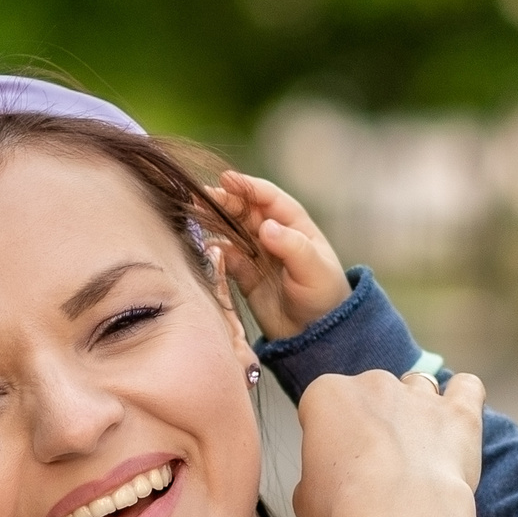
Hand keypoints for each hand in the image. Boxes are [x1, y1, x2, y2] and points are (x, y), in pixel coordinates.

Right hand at [205, 170, 350, 340]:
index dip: (247, 187)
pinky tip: (204, 249)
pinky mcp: (245, 276)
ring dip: (214, 223)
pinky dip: (215, 253)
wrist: (317, 336)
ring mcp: (258, 254)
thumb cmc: (324, 297)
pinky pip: (226, 258)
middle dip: (223, 202)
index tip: (226, 180)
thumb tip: (265, 227)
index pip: (268, 198)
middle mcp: (274, 235)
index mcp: (295, 225)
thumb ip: (291, 246)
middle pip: (244, 211)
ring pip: (231, 231)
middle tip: (199, 197)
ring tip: (193, 215)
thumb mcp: (313, 270)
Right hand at [294, 369, 512, 516]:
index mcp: (326, 395)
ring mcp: (419, 394)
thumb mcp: (304, 500)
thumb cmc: (345, 508)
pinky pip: (466, 387)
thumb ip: (314, 478)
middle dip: (372, 421)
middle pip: (370, 393)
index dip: (329, 436)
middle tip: (375, 465)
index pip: (322, 406)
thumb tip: (326, 483)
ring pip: (416, 388)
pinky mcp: (459, 411)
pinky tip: (456, 421)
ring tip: (416, 449)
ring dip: (415, 410)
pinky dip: (463, 398)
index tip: (335, 464)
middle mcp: (373, 383)